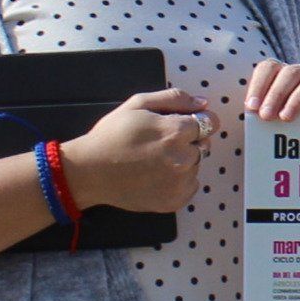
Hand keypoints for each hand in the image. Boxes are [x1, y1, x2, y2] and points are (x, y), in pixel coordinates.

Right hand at [59, 87, 211, 213]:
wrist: (90, 171)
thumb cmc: (112, 135)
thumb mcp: (138, 104)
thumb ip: (174, 99)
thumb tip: (203, 103)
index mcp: (176, 132)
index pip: (209, 122)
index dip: (195, 121)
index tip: (180, 125)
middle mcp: (183, 159)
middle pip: (203, 145)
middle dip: (187, 141)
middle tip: (158, 144)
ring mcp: (179, 183)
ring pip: (196, 166)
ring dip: (183, 161)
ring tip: (154, 161)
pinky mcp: (173, 202)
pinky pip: (190, 186)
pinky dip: (179, 181)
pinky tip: (156, 176)